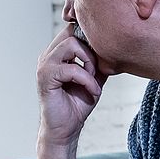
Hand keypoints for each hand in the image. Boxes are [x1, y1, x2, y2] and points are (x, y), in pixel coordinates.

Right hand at [36, 22, 109, 146]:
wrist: (66, 129)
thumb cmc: (77, 104)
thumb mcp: (94, 77)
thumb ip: (99, 61)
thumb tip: (115, 45)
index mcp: (57, 53)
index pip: (72, 29)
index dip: (89, 37)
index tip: (102, 55)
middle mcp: (48, 55)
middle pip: (71, 32)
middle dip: (91, 49)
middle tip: (98, 69)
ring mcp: (45, 65)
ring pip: (70, 44)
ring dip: (89, 62)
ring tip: (94, 78)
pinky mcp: (45, 78)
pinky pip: (71, 69)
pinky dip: (87, 79)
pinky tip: (93, 91)